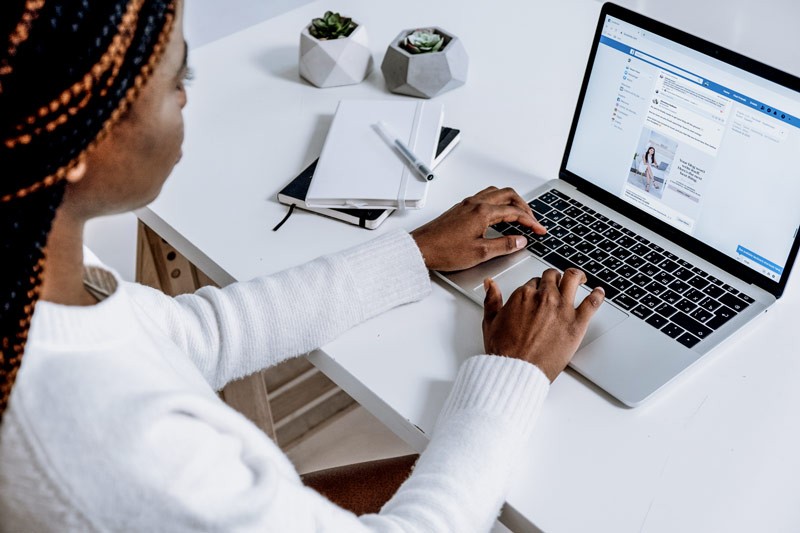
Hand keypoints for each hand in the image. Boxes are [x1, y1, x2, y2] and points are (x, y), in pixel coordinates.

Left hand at [411, 187, 545, 271]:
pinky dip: (497, 202)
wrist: (420, 248)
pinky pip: (484, 197)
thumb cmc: (444, 251)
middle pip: (508, 195)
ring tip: (518, 215)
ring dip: (510, 201)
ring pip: (495, 193)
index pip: (514, 212)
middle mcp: (475, 203)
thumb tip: (520, 241)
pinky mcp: (460, 209)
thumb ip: (504, 245)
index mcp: (483, 212)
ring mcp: (466, 204)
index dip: (531, 221)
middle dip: (523, 206)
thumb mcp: (480, 253)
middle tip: (532, 220)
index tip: (539, 230)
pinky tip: (497, 215)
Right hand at [482, 268, 604, 381]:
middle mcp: (543, 297)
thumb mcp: (490, 322)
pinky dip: (598, 295)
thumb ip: (491, 300)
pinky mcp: (577, 323)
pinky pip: (592, 302)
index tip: (539, 293)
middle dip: (554, 279)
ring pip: (572, 280)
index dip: (537, 287)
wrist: (517, 370)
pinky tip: (599, 293)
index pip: (534, 282)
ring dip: (576, 276)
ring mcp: (562, 308)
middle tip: (558, 282)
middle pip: (552, 277)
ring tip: (580, 278)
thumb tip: (490, 284)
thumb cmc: (504, 351)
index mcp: (523, 295)